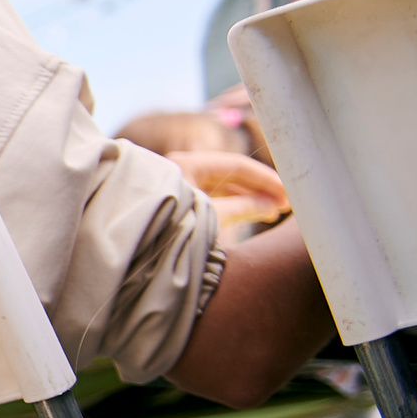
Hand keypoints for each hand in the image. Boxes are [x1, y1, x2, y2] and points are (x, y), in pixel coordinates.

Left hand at [165, 148, 288, 227]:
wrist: (127, 252)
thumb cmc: (163, 231)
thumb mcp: (209, 218)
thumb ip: (242, 208)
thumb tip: (270, 205)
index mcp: (184, 166)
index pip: (235, 165)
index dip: (265, 179)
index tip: (289, 192)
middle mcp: (180, 171)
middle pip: (230, 175)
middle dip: (259, 189)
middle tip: (287, 204)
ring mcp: (178, 186)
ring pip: (222, 187)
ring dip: (248, 198)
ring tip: (273, 211)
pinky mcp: (177, 203)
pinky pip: (212, 198)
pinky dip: (234, 206)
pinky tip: (254, 214)